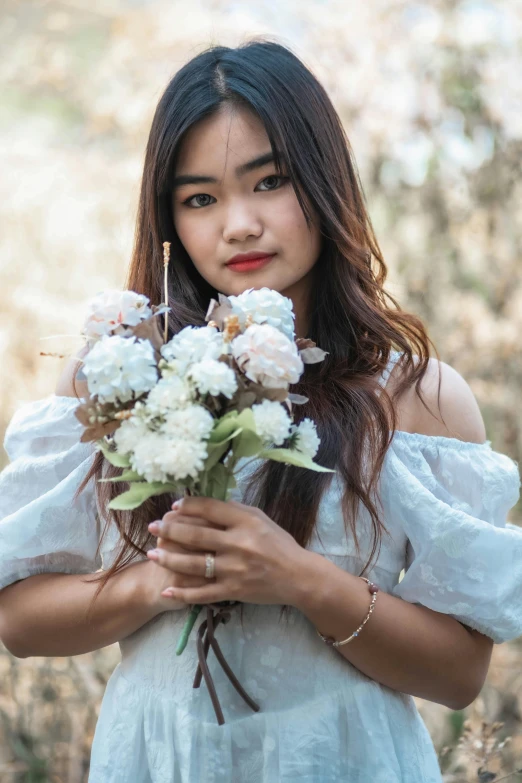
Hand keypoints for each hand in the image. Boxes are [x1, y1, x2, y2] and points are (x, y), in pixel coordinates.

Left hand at [146, 496, 309, 606]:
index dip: (188, 506)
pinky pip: (203, 593)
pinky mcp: (234, 590)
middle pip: (195, 536)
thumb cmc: (278, 543)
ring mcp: (234, 569)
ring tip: (152, 554)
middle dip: (169, 530)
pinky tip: (167, 590)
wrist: (298, 576)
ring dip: (169, 559)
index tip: (173, 506)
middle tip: (153, 526)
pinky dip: (183, 593)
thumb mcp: (260, 519)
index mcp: (245, 521)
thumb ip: (234, 511)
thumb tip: (205, 504)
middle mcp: (238, 544)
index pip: (210, 509)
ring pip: (193, 564)